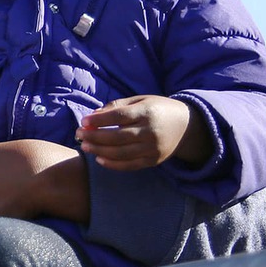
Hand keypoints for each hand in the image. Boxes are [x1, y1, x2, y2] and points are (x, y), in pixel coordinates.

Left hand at [78, 95, 209, 169]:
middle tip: (79, 134)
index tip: (84, 121)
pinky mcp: (153, 161)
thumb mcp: (140, 101)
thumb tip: (93, 116)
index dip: (100, 120)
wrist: (186, 126)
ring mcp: (153, 148)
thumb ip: (117, 106)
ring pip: (121, 153)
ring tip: (85, 146)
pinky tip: (99, 159)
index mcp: (147, 112)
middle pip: (117, 137)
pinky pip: (130, 165)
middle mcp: (151, 131)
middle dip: (95, 137)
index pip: (120, 116)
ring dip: (99, 151)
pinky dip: (112, 164)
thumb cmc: (157, 109)